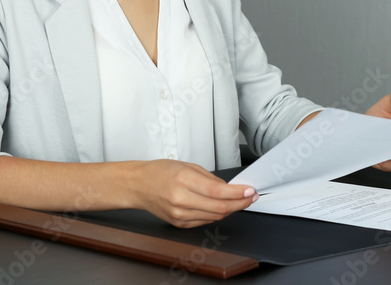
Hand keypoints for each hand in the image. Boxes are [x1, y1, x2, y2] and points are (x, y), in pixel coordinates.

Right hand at [131, 160, 257, 227]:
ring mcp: (179, 215)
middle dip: (239, 203)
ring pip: (214, 217)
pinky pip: (204, 221)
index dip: (237, 193)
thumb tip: (230, 188)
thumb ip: (210, 179)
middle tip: (250, 197)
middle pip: (219, 208)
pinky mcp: (179, 224)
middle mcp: (181, 200)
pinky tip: (219, 206)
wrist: (139, 186)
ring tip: (237, 200)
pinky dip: (215, 214)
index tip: (250, 191)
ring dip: (230, 209)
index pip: (217, 191)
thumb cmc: (160, 172)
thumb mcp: (188, 166)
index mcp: (183, 181)